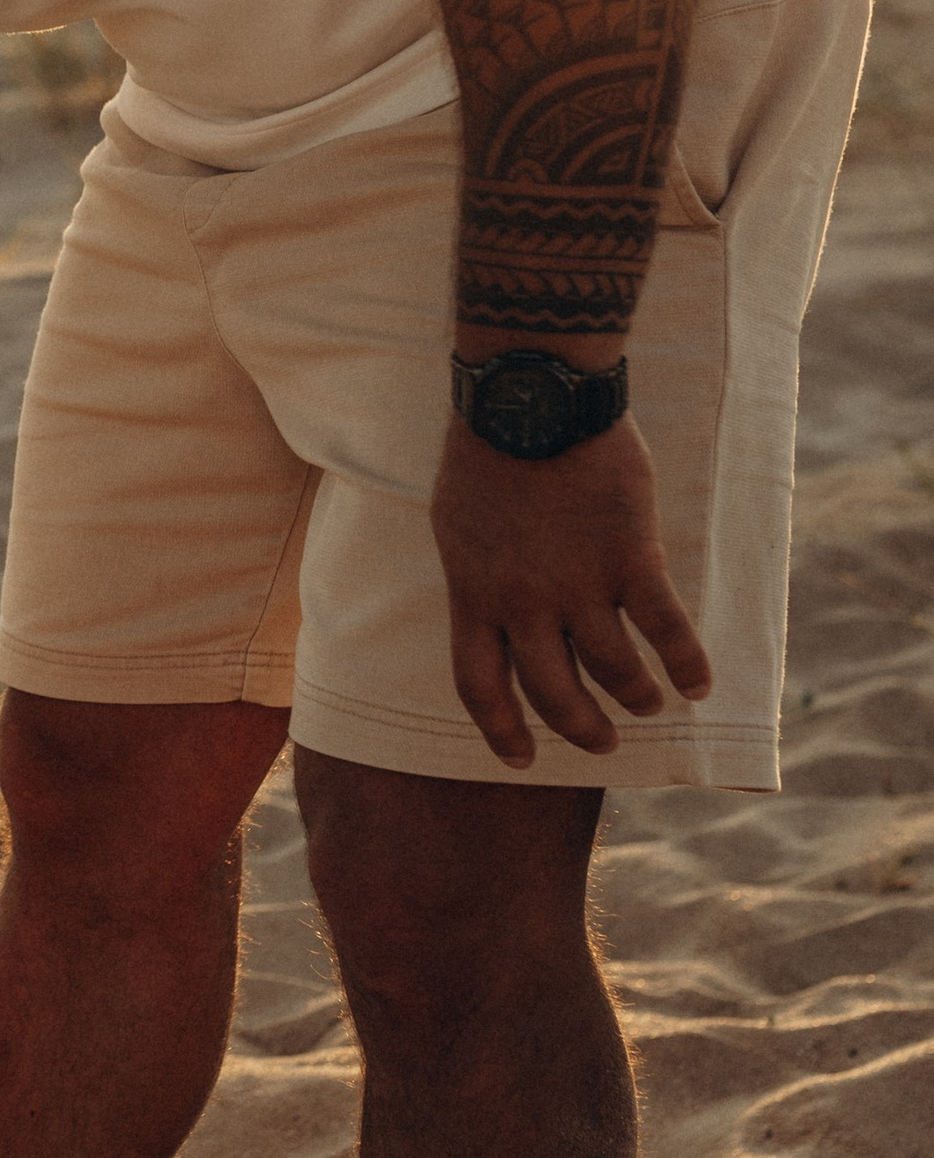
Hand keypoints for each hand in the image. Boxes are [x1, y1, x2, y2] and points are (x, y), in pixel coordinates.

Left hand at [430, 414, 712, 766]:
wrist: (532, 398)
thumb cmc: (486, 454)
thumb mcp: (457, 525)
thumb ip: (479, 575)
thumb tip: (493, 610)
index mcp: (475, 595)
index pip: (480, 686)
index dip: (501, 731)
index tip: (521, 758)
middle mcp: (525, 603)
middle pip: (553, 692)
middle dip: (580, 727)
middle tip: (602, 741)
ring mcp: (579, 583)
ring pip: (613, 669)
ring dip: (635, 695)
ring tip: (649, 704)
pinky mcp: (630, 557)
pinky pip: (666, 627)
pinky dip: (687, 662)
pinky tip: (699, 684)